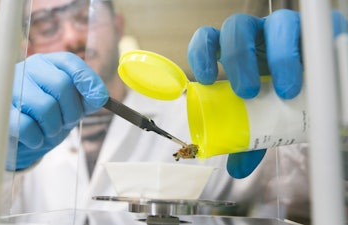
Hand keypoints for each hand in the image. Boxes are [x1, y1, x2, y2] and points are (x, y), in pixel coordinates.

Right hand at [7, 52, 108, 170]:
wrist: (18, 138)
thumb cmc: (48, 116)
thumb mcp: (72, 105)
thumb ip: (88, 98)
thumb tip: (100, 96)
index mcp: (48, 64)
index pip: (70, 62)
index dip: (88, 79)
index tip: (100, 98)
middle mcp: (27, 69)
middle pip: (61, 85)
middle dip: (72, 111)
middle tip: (68, 122)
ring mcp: (10, 88)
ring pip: (45, 107)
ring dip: (54, 127)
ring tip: (50, 130)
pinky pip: (26, 126)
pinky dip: (37, 138)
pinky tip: (35, 138)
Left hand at [187, 9, 300, 177]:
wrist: (317, 91)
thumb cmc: (284, 100)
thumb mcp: (264, 118)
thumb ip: (249, 139)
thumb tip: (236, 170)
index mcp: (236, 55)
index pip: (209, 41)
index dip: (202, 53)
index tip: (206, 79)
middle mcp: (256, 37)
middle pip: (236, 29)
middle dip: (238, 60)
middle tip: (247, 92)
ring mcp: (282, 30)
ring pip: (271, 23)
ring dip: (276, 57)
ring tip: (284, 90)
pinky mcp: (308, 30)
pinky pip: (303, 27)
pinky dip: (299, 51)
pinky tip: (304, 72)